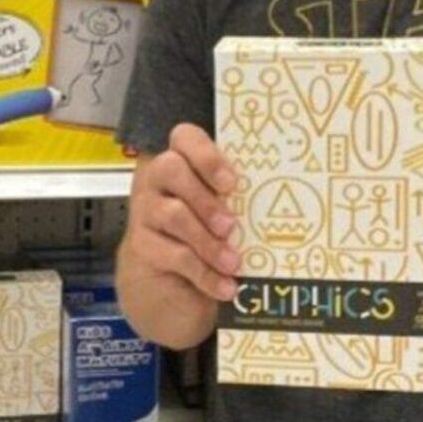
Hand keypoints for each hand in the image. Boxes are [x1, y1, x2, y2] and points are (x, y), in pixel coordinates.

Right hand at [122, 123, 240, 301]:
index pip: (184, 136)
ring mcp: (145, 210)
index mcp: (181, 160)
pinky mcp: (141, 245)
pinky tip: (225, 285)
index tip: (230, 183)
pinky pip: (174, 254)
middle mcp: (157, 179)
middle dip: (204, 198)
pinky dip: (204, 273)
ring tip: (233, 262)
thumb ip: (239, 199)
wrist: (170, 282)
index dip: (206, 155)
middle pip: (170, 168)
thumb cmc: (206, 235)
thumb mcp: (225, 211)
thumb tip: (281, 202)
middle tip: (230, 226)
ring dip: (208, 241)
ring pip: (173, 214)